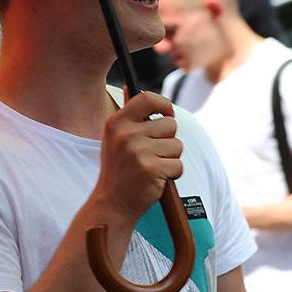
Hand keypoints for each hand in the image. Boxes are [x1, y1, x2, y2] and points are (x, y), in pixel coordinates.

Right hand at [93, 90, 182, 223]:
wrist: (112, 204)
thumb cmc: (118, 170)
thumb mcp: (114, 139)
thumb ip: (127, 115)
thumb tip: (130, 88)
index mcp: (116, 123)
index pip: (147, 98)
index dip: (163, 104)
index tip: (167, 114)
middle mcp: (126, 135)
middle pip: (170, 124)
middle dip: (168, 140)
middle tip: (153, 154)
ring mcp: (138, 152)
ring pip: (177, 145)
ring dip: (170, 158)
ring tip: (153, 167)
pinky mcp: (151, 169)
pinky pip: (178, 165)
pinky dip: (173, 174)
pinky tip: (157, 179)